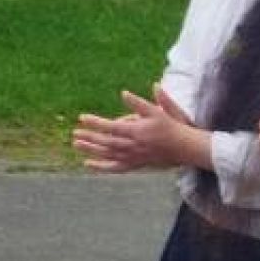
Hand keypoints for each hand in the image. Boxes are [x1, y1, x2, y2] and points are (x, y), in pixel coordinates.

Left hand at [72, 85, 202, 172]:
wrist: (185, 147)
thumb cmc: (172, 126)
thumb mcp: (157, 110)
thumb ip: (139, 103)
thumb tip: (123, 93)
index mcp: (137, 132)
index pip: (111, 127)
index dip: (96, 123)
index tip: (82, 118)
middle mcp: (133, 146)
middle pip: (106, 142)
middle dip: (90, 137)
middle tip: (74, 133)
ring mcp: (134, 157)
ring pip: (108, 155)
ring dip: (91, 150)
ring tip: (76, 145)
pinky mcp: (136, 164)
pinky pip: (116, 167)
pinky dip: (102, 167)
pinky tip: (88, 164)